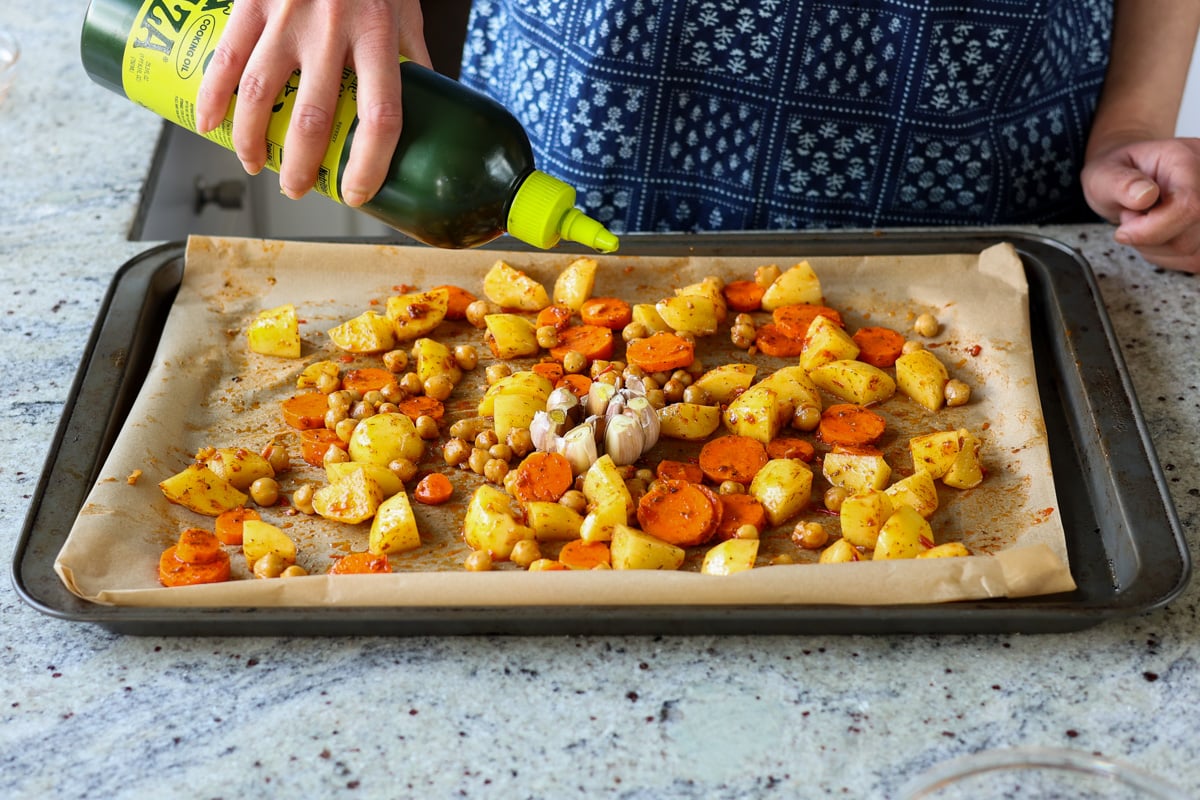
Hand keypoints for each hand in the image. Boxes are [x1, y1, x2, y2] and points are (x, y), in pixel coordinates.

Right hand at [195, 0, 430, 206]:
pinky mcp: (251, 1)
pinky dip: (212, 96)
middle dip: (302, 165)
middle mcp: (333, 28)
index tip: (357, 192)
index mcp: (378, 35)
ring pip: (261, 94)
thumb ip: (411, 60)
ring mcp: (287, 15)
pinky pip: (226, 57)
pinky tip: (210, 125)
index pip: (382, 115)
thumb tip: (431, 113)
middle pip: (314, 116)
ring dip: (254, 141)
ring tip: (256, 165)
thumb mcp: (404, 12)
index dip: (370, 163)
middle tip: (298, 189)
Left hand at [1082, 138, 1199, 272]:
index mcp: (1187, 159)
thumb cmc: (1118, 172)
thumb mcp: (1105, 173)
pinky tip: (1156, 232)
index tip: (1124, 230)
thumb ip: (1120, 183)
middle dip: (1149, 237)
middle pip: (1189, 236)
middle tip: (1132, 216)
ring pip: (1191, 252)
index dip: (1153, 229)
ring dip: (1155, 247)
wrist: (1127, 179)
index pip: (1189, 205)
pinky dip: (1166, 255)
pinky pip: (1192, 259)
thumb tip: (1144, 195)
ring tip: (1144, 220)